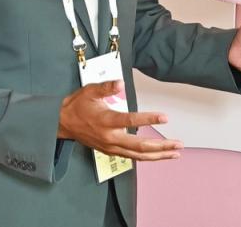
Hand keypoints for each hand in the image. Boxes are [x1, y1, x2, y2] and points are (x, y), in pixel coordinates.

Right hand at [57, 80, 182, 160]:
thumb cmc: (78, 106)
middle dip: (161, 146)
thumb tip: (120, 83)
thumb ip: (106, 87)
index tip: (165, 117)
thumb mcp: (90, 91)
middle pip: (139, 146)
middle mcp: (110, 138)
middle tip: (178, 144)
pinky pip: (132, 157)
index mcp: (106, 121)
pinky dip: (147, 157)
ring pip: (138, 156)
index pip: (130, 121)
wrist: (63, 123)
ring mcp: (111, 147)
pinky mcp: (111, 151)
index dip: (148, 118)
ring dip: (158, 155)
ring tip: (175, 152)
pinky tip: (159, 155)